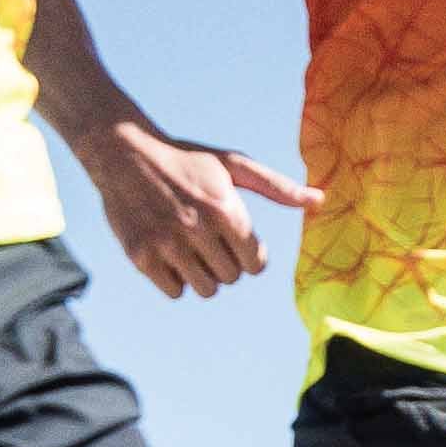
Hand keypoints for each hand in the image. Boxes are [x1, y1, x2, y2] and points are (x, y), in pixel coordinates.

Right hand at [77, 114, 310, 295]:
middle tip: (208, 238)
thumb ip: (276, 187)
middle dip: (225, 262)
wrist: (125, 154)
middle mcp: (196, 228)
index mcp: (224, 207)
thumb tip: (321, 201)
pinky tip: (170, 254)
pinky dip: (176, 279)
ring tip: (191, 248)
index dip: (250, 255)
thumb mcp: (232, 165)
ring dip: (203, 274)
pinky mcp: (141, 256)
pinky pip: (175, 291)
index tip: (236, 241)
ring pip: (206, 289)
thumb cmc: (187, 160)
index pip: (256, 263)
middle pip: (232, 277)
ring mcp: (166, 243)